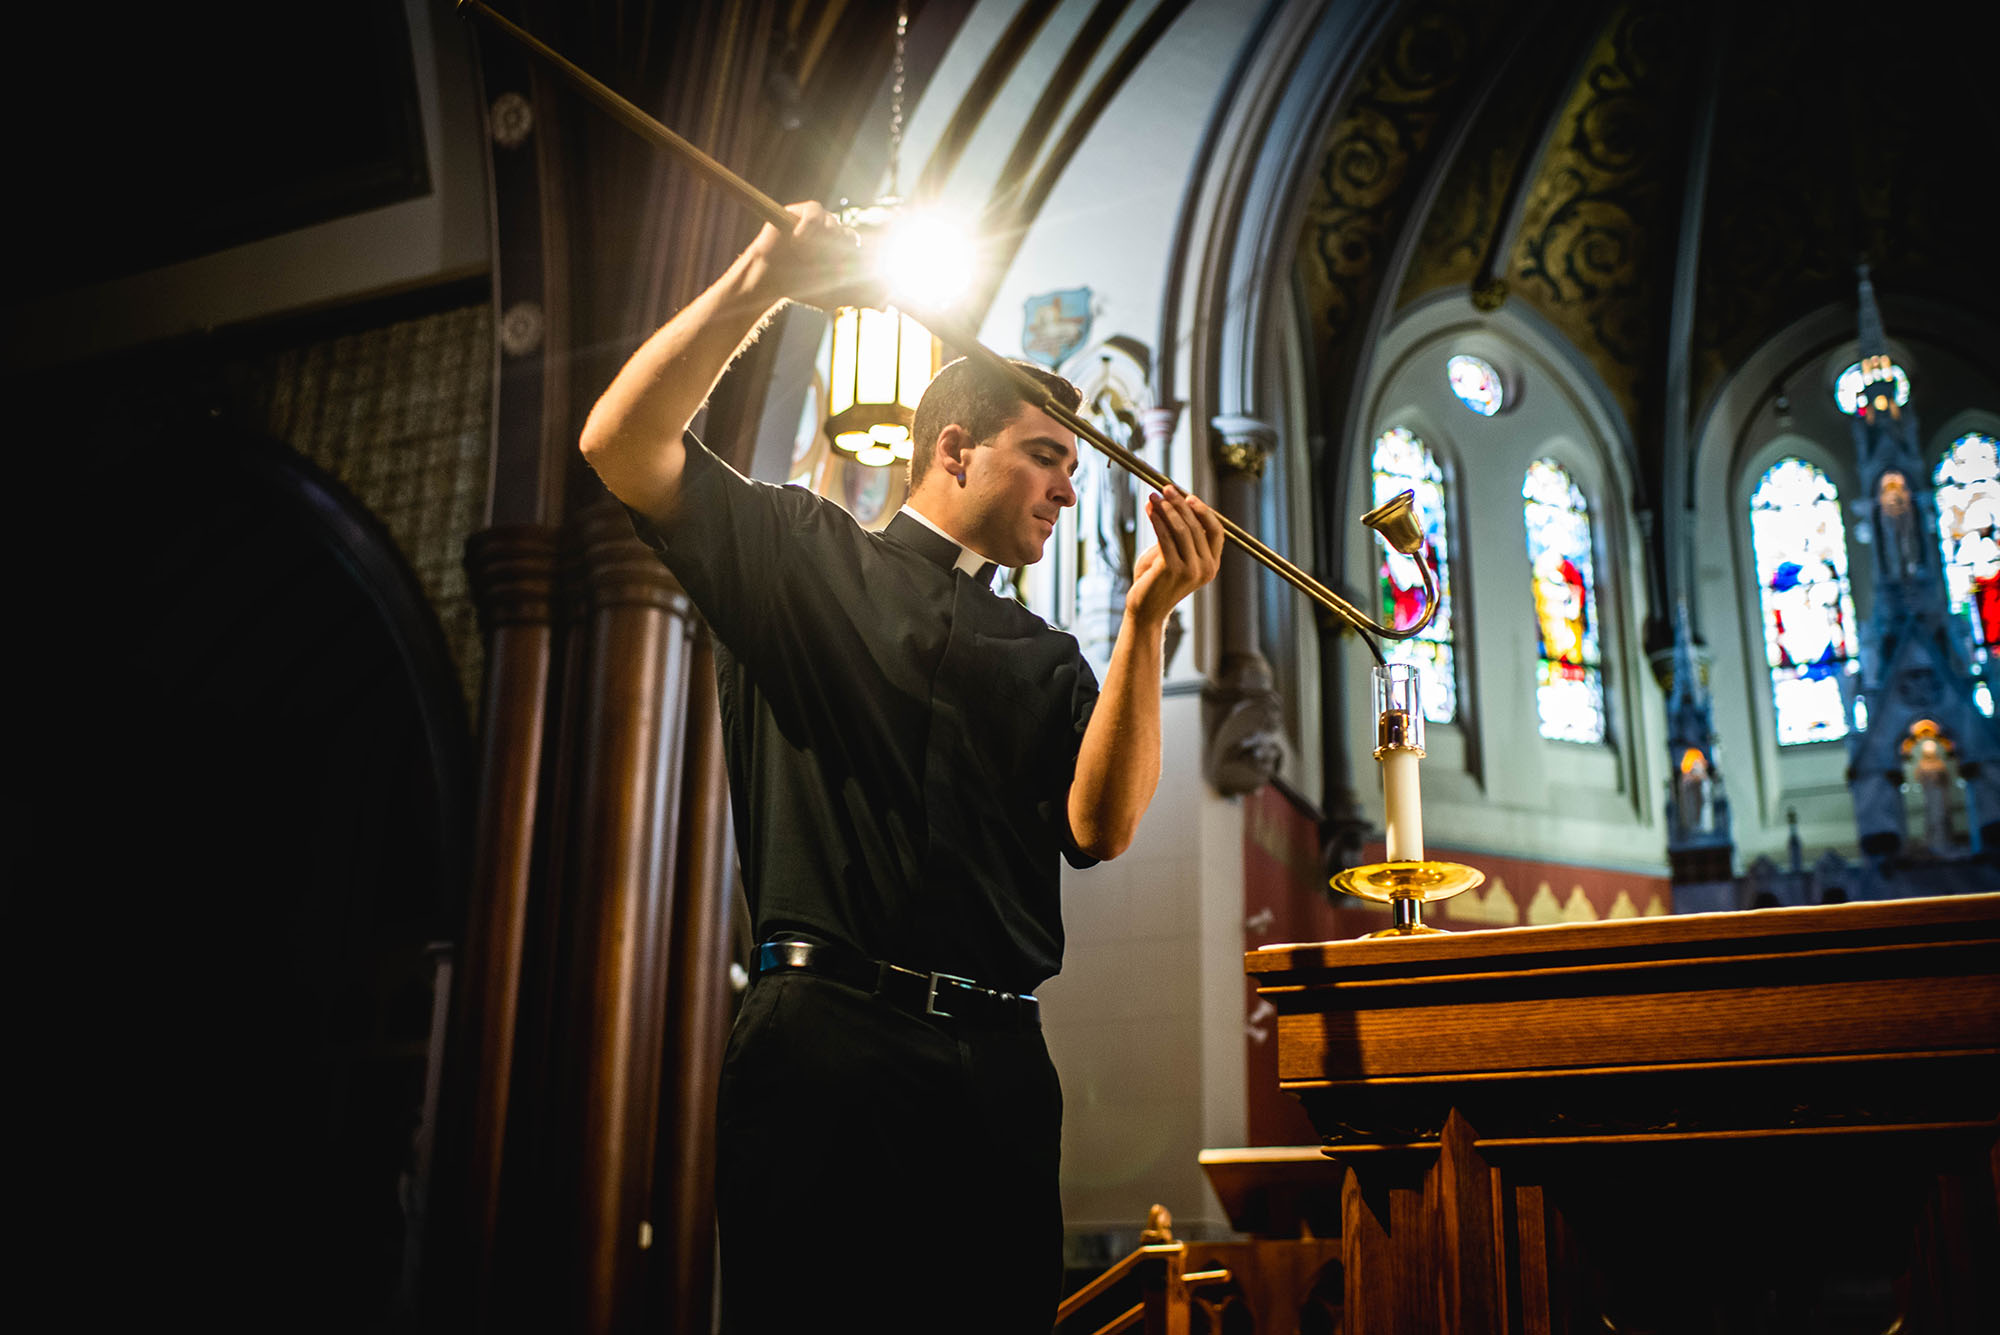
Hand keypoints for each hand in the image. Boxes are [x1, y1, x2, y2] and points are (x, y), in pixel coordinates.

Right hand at [741, 202, 882, 310]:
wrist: (769, 281)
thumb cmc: (800, 287)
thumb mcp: (832, 297)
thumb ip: (858, 299)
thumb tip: (885, 307)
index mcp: (843, 251)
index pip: (860, 249)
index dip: (861, 258)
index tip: (850, 272)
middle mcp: (832, 235)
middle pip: (848, 235)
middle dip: (841, 252)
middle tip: (831, 268)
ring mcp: (818, 223)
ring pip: (834, 223)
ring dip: (823, 241)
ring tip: (806, 256)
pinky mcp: (799, 212)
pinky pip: (814, 210)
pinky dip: (810, 224)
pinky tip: (799, 240)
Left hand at [1127, 485, 1223, 627]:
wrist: (1145, 609)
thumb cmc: (1157, 580)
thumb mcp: (1172, 554)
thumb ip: (1177, 534)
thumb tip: (1172, 500)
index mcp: (1212, 564)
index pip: (1216, 531)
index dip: (1203, 511)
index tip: (1187, 495)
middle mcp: (1206, 568)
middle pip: (1197, 526)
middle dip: (1180, 504)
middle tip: (1165, 489)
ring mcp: (1191, 570)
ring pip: (1181, 530)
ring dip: (1166, 509)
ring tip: (1154, 497)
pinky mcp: (1173, 570)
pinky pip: (1165, 538)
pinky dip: (1157, 520)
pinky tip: (1149, 510)